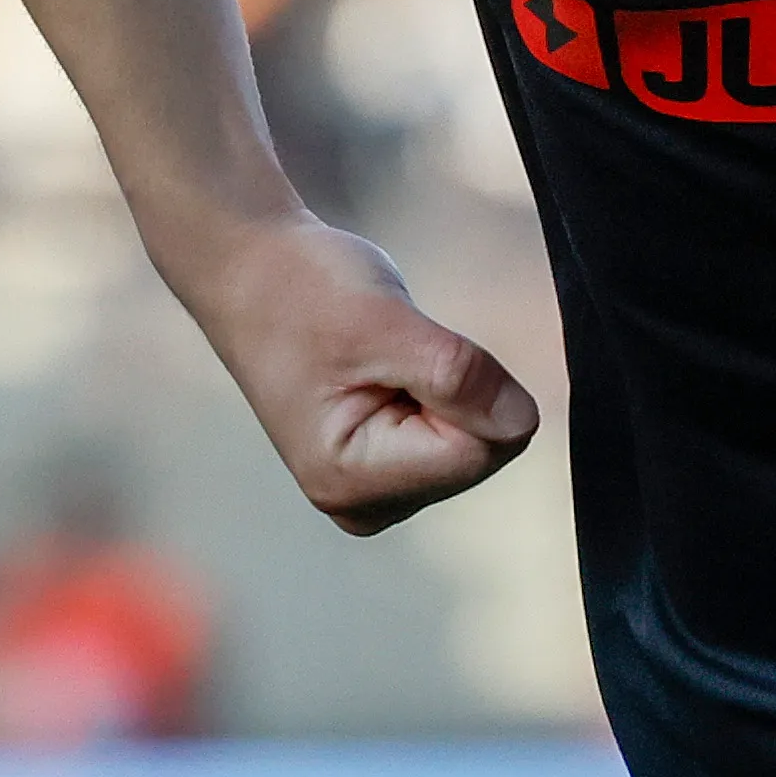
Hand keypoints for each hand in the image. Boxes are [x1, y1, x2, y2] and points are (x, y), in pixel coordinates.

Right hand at [160, 208, 539, 532]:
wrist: (251, 271)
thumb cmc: (301, 291)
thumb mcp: (384, 323)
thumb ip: (458, 376)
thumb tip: (524, 422)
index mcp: (351, 481)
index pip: (476, 452)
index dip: (468, 389)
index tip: (407, 349)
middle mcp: (361, 505)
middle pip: (476, 456)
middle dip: (457, 392)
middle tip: (390, 350)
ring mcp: (370, 493)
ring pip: (471, 446)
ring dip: (445, 390)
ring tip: (379, 359)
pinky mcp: (379, 472)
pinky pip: (451, 438)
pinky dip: (435, 395)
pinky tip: (385, 372)